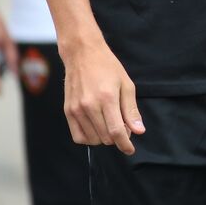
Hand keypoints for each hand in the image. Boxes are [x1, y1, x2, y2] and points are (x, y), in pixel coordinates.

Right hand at [62, 39, 143, 154]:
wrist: (83, 55)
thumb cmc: (108, 67)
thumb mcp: (126, 85)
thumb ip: (131, 110)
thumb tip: (138, 131)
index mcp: (107, 98)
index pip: (116, 131)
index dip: (125, 144)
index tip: (130, 149)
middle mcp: (89, 106)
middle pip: (105, 138)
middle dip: (117, 138)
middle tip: (123, 126)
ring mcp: (76, 109)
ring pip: (92, 139)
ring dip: (104, 138)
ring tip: (110, 124)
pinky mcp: (67, 111)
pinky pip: (78, 136)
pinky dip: (89, 138)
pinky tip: (96, 128)